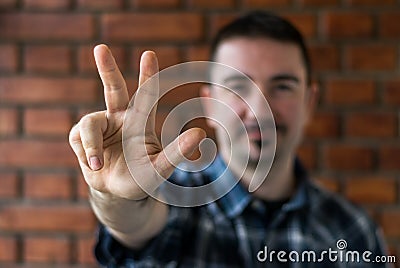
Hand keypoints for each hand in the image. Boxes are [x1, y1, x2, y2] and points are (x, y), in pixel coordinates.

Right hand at [69, 44, 204, 199]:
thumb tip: (200, 133)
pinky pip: (78, 138)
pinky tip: (94, 165)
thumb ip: (177, 152)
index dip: (148, 75)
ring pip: (89, 123)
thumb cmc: (141, 178)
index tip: (149, 54)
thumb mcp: (160, 168)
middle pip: (113, 89)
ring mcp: (99, 125)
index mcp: (140, 121)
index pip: (146, 95)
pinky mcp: (80, 136)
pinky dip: (85, 154)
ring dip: (91, 145)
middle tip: (100, 48)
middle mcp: (119, 118)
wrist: (116, 193)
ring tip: (97, 166)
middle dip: (107, 68)